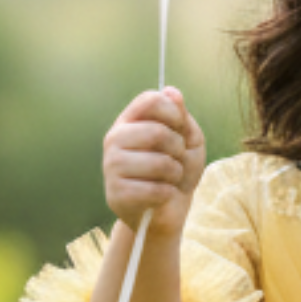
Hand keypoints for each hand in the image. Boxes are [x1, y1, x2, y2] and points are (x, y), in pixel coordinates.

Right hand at [103, 87, 204, 235]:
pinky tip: (161, 196)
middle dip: (178, 149)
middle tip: (176, 160)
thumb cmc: (177, 171)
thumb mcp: (189, 140)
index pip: (151, 100)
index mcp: (130, 120)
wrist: (168, 210)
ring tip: (170, 179)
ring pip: (159, 163)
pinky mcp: (115, 193)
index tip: (181, 129)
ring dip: (175, 174)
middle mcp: (114, 138)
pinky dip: (168, 194)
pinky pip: (155, 190)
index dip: (174, 114)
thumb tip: (171, 91)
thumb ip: (181, 117)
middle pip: (157, 131)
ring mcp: (111, 165)